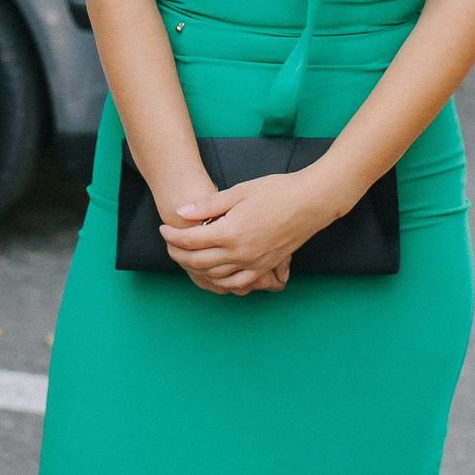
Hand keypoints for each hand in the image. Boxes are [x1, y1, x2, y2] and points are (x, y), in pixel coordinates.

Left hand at [161, 168, 348, 295]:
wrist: (311, 202)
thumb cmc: (277, 191)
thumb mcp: (239, 191)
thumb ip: (209, 205)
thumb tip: (182, 212)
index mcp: (230, 232)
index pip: (191, 240)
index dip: (173, 235)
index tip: (164, 228)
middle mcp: (240, 252)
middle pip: (198, 261)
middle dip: (178, 255)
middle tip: (168, 245)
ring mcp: (253, 263)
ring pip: (215, 276)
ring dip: (195, 269)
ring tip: (186, 259)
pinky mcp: (265, 266)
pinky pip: (238, 283)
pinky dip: (221, 282)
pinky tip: (214, 275)